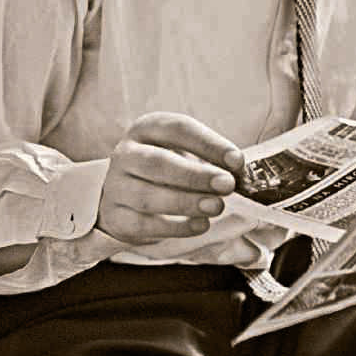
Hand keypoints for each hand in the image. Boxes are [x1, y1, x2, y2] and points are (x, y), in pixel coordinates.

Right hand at [98, 113, 244, 246]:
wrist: (126, 194)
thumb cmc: (167, 168)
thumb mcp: (186, 153)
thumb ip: (211, 160)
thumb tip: (239, 173)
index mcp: (147, 128)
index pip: (177, 129)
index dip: (209, 144)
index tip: (237, 160)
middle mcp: (126, 154)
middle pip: (158, 163)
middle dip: (196, 175)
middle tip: (227, 185)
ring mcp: (116, 186)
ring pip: (148, 196)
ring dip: (186, 202)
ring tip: (217, 206)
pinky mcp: (116, 216)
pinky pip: (144, 224)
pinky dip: (175, 227)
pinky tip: (200, 225)